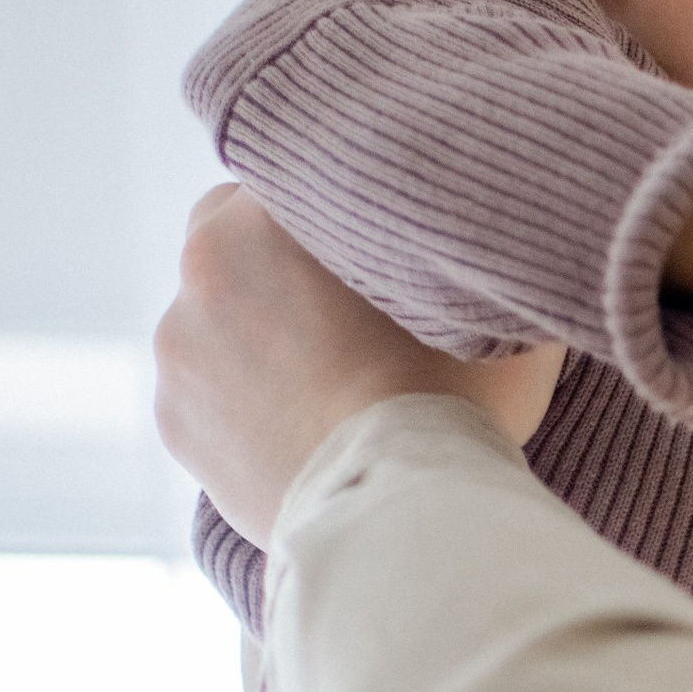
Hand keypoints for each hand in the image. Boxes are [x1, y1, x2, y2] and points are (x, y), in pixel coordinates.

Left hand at [154, 187, 563, 552]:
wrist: (400, 519)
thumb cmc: (459, 403)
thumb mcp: (500, 308)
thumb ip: (487, 261)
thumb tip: (517, 246)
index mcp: (274, 207)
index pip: (296, 172)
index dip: (338, 210)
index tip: (374, 244)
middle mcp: (206, 260)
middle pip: (237, 236)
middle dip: (282, 264)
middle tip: (347, 312)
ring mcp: (181, 344)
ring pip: (217, 318)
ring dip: (259, 337)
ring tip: (330, 383)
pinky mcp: (175, 420)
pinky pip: (210, 396)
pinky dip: (245, 407)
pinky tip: (304, 430)